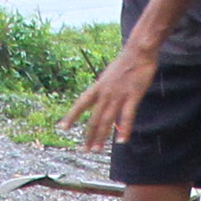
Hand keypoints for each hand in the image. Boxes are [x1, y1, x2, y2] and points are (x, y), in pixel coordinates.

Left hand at [69, 37, 161, 153]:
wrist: (138, 51)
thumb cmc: (126, 62)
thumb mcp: (109, 76)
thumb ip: (106, 89)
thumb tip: (103, 100)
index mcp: (98, 87)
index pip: (80, 103)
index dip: (71, 116)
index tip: (62, 128)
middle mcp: (105, 93)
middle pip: (94, 118)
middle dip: (89, 135)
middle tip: (84, 150)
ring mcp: (118, 95)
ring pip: (107, 120)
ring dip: (101, 136)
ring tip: (96, 149)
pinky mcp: (132, 96)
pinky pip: (127, 116)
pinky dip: (124, 129)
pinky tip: (121, 141)